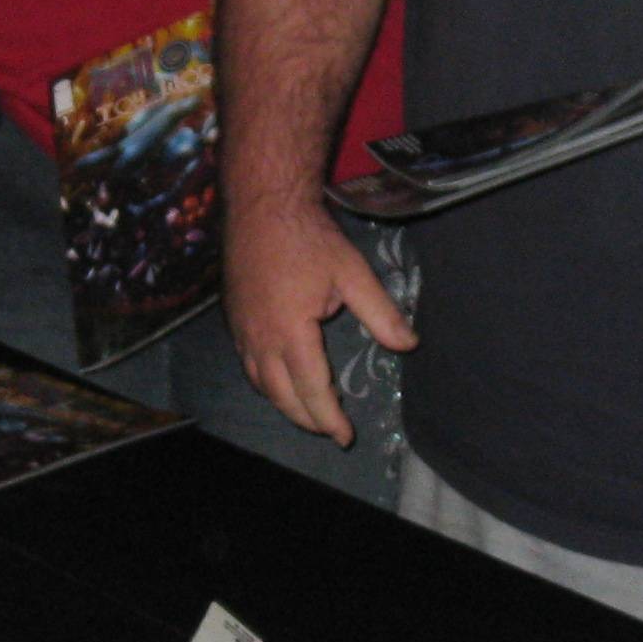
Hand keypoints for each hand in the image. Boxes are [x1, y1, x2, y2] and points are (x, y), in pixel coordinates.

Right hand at [225, 196, 415, 447]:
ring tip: (309, 411)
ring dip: (286, 403)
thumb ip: (381, 314)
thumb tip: (409, 345)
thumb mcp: (353, 274)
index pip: (312, 390)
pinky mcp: (233, 320)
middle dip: (308, 419)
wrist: (261, 205)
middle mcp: (260, 340)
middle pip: (283, 396)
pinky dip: (266, 383)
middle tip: (331, 430)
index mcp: (291, 333)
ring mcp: (241, 331)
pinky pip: (247, 365)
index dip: (330, 419)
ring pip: (261, 384)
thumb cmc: (309, 237)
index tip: (346, 436)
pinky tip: (281, 380)